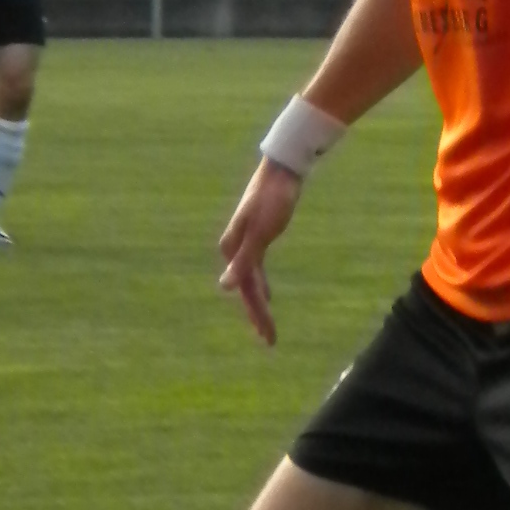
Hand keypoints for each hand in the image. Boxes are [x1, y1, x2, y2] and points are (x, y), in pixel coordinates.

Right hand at [218, 158, 303, 344]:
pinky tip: (266, 294)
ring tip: (265, 326)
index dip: (257, 315)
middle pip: (246, 289)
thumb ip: (245, 259)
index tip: (268, 338)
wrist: (284, 168)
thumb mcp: (262, 231)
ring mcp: (244, 242)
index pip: (245, 291)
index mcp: (232, 249)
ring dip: (258, 302)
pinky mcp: (257, 235)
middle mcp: (233, 248)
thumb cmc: (274, 198)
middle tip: (270, 340)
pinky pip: (255, 269)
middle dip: (257, 315)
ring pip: (250, 280)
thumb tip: (225, 288)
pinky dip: (260, 284)